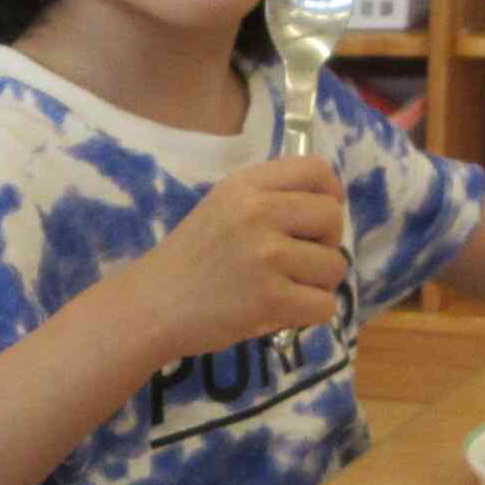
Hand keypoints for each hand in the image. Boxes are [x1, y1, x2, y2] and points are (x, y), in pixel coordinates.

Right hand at [116, 152, 347, 361]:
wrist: (150, 306)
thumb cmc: (189, 261)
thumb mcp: (221, 207)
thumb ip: (266, 198)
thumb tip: (327, 206)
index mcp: (245, 186)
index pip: (316, 170)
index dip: (331, 194)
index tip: (319, 220)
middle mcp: (258, 212)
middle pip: (332, 217)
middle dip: (328, 243)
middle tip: (301, 262)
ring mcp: (265, 255)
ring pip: (334, 265)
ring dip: (319, 283)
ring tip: (287, 290)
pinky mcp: (270, 298)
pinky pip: (325, 305)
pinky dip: (311, 313)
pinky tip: (285, 313)